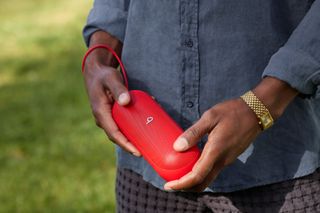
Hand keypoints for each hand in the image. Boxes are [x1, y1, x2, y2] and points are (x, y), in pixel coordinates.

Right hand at [83, 31, 140, 156]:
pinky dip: (131, 128)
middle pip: (117, 136)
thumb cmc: (104, 75)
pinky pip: (121, 125)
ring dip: (131, 138)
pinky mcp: (111, 114)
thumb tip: (126, 101)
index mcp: (101, 113)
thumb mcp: (111, 79)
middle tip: (145, 151)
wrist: (96, 72)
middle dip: (130, 145)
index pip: (114, 134)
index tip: (137, 151)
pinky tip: (143, 128)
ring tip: (146, 144)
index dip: (125, 144)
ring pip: (119, 132)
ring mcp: (106, 117)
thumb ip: (119, 89)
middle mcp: (102, 118)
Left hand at [164, 98, 260, 191]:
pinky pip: (213, 170)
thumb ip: (193, 133)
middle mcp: (222, 160)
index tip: (169, 185)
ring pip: (208, 178)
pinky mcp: (229, 157)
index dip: (182, 184)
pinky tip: (191, 163)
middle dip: (186, 187)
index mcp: (216, 151)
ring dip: (193, 181)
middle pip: (202, 183)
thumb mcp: (210, 117)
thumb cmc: (232, 112)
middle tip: (171, 183)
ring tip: (178, 174)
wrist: (256, 112)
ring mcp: (227, 160)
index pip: (197, 176)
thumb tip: (177, 147)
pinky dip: (200, 173)